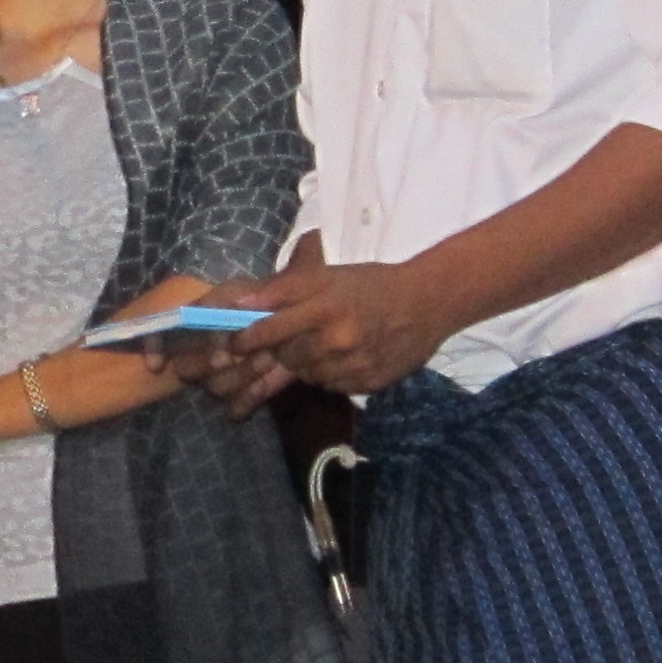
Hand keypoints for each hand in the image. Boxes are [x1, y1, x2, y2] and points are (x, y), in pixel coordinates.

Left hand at [226, 253, 445, 400]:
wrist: (427, 303)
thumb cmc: (371, 285)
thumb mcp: (328, 276)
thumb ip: (282, 289)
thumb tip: (239, 304)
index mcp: (325, 308)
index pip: (271, 330)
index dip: (247, 339)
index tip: (235, 342)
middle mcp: (339, 340)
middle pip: (287, 357)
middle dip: (281, 349)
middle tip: (292, 335)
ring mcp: (355, 366)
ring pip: (308, 375)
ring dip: (306, 363)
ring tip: (323, 342)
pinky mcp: (369, 384)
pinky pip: (331, 386)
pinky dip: (329, 374)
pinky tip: (343, 356)